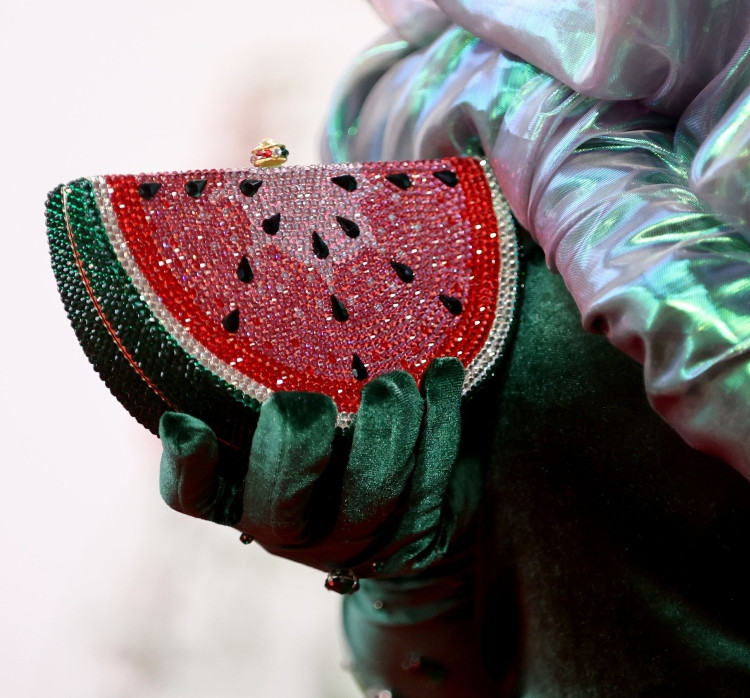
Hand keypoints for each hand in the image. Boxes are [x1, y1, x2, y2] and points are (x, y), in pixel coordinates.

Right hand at [157, 357, 474, 586]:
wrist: (436, 504)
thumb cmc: (346, 419)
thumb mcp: (304, 397)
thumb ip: (273, 361)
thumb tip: (229, 252)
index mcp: (242, 492)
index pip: (193, 495)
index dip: (187, 468)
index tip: (186, 423)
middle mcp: (292, 525)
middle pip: (278, 510)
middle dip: (292, 454)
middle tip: (308, 403)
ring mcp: (355, 539)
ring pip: (367, 501)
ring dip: (382, 437)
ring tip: (393, 383)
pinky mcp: (415, 537)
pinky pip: (429, 485)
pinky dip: (439, 424)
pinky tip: (443, 371)